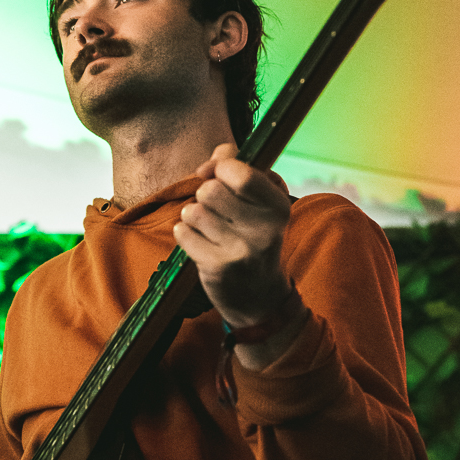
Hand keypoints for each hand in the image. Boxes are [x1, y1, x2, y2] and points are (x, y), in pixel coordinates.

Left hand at [173, 143, 293, 328]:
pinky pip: (182, 232)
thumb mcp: (262, 200)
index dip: (220, 167)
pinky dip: (186, 234)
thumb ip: (238, 167)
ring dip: (194, 216)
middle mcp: (263, 228)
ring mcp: (239, 250)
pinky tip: (202, 243)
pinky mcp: (216, 267)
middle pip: (210, 190)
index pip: (239, 171)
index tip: (220, 176)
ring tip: (210, 228)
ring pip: (193, 210)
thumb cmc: (256, 236)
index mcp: (278, 206)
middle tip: (219, 212)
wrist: (259, 296)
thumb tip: (208, 164)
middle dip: (206, 196)